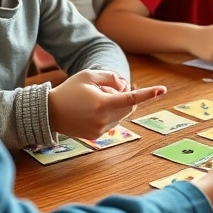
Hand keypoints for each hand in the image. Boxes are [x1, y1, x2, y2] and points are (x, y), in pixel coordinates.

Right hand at [47, 70, 164, 138]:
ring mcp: (101, 130)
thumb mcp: (89, 76)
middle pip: (129, 106)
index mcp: (102, 104)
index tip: (162, 89)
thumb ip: (110, 77)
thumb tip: (125, 86)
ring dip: (118, 104)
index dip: (148, 94)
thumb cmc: (69, 90)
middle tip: (109, 88)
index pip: (131, 98)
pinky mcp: (97, 136)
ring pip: (123, 115)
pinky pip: (114, 122)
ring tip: (97, 98)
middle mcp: (103, 119)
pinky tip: (94, 108)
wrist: (49, 113)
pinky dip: (111, 113)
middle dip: (127, 95)